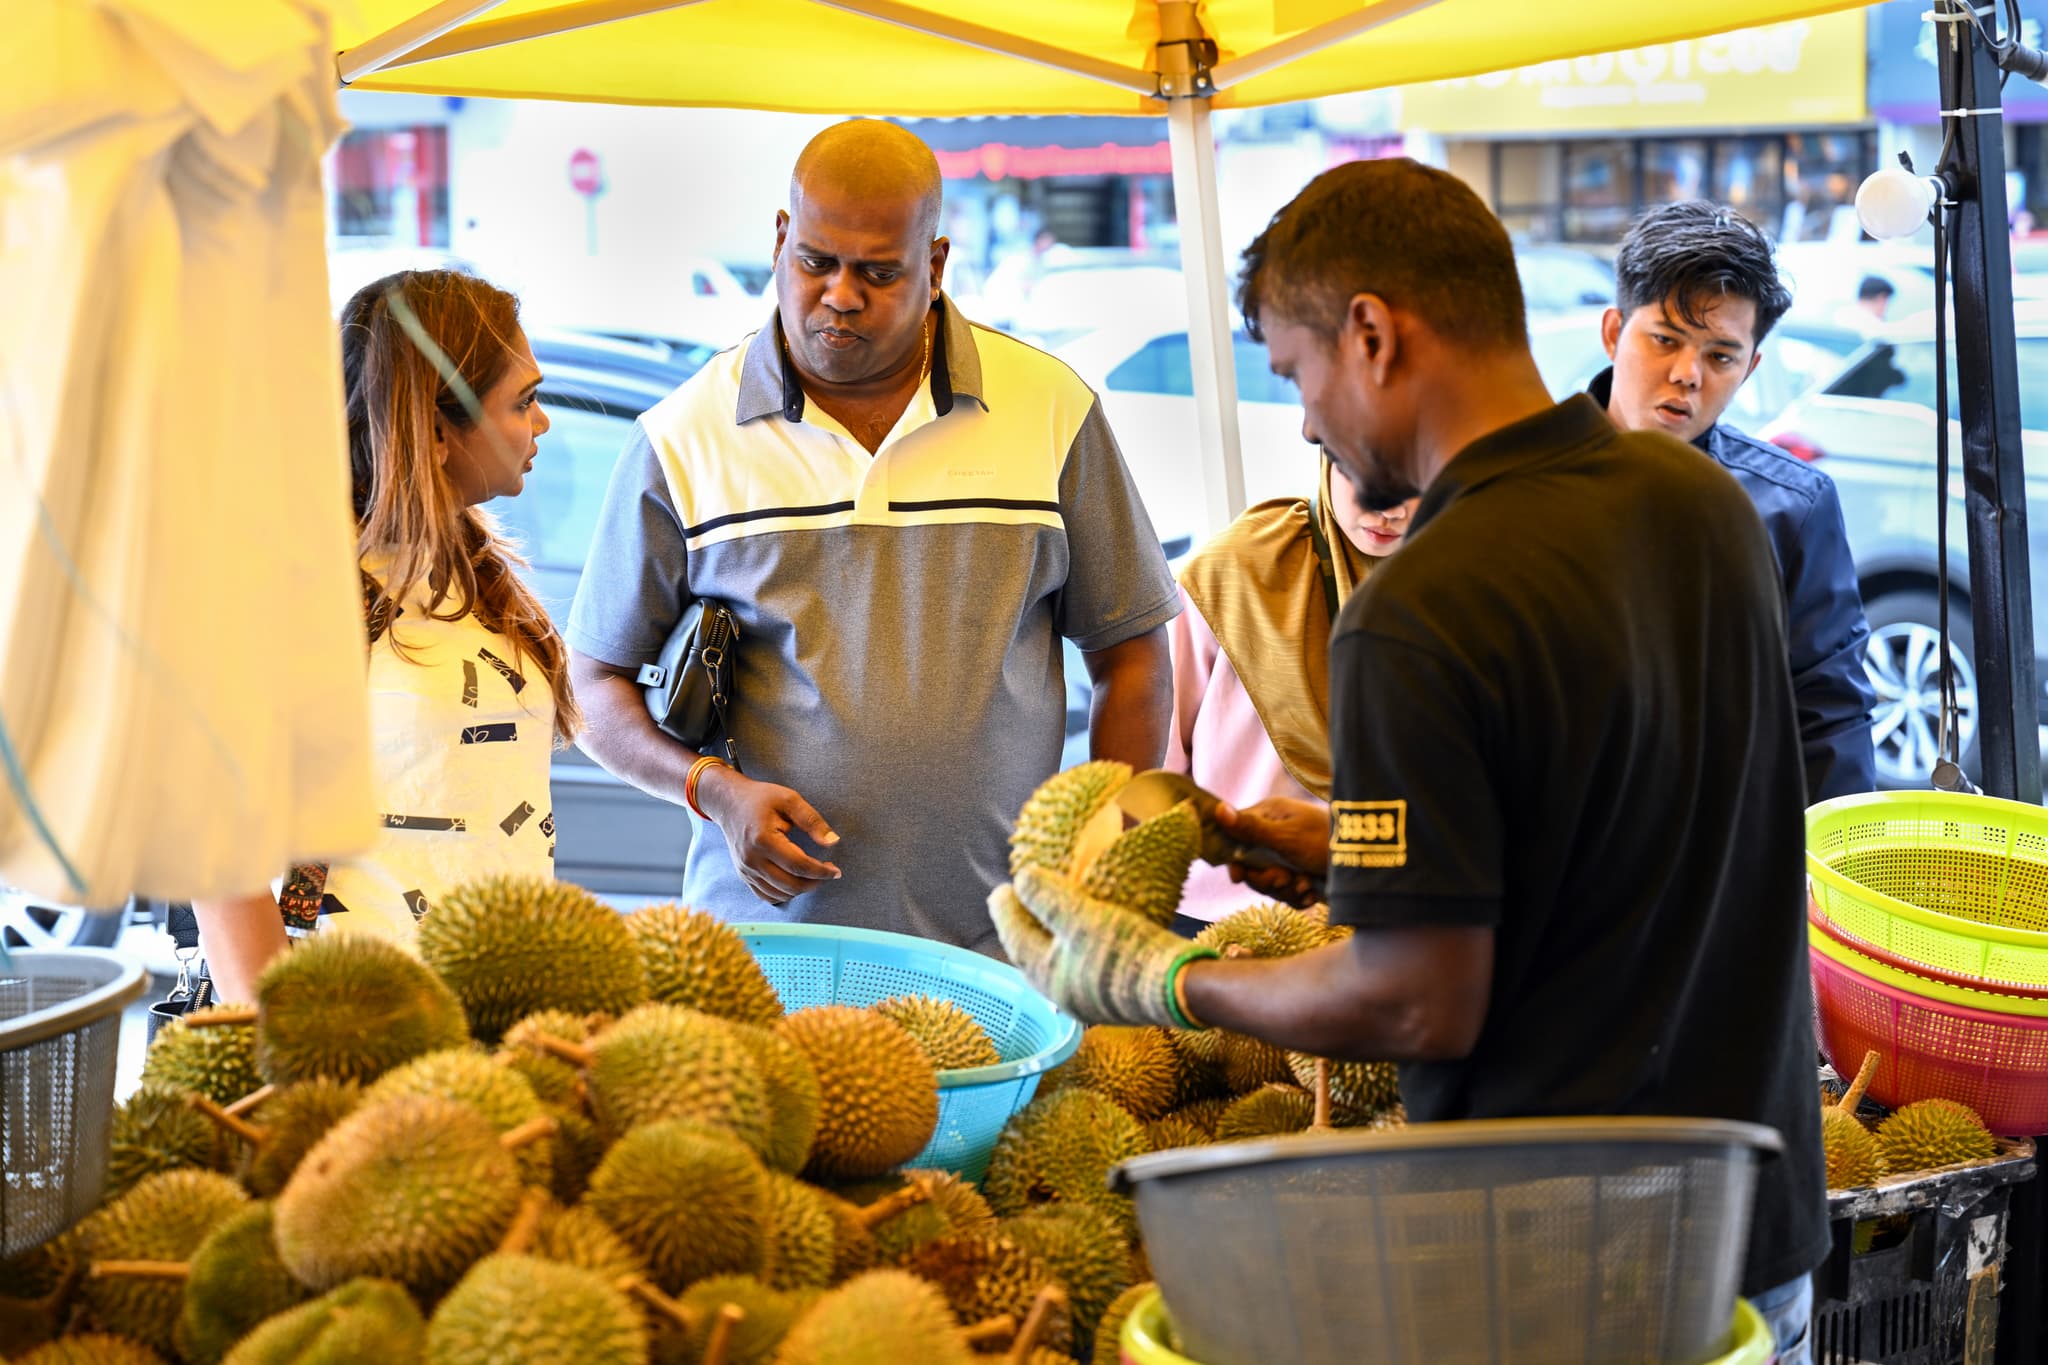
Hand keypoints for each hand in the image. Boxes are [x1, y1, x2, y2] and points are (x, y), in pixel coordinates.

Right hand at [695, 767, 840, 905]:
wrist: (729, 804)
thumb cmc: (761, 799)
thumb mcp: (790, 800)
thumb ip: (812, 821)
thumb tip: (832, 842)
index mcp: (764, 840)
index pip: (798, 866)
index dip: (821, 872)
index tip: (836, 871)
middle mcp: (752, 859)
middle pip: (790, 885)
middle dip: (814, 883)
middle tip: (827, 873)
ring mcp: (745, 870)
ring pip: (779, 894)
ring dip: (800, 889)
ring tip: (812, 875)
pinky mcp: (743, 875)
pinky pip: (766, 896)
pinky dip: (784, 894)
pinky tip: (795, 881)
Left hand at [989, 865, 1212, 1026]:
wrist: (1177, 989)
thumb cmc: (1124, 952)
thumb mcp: (1082, 917)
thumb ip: (1048, 898)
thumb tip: (1021, 879)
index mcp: (1047, 975)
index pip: (1014, 938)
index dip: (1005, 911)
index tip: (1000, 887)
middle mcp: (1060, 994)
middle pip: (1031, 954)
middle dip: (1024, 927)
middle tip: (1020, 901)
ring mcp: (1085, 1000)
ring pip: (1055, 964)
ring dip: (1049, 939)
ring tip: (1049, 917)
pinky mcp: (1110, 999)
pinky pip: (1078, 969)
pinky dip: (1072, 949)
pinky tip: (1083, 939)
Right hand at [1216, 798, 1328, 907]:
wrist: (1367, 865)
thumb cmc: (1326, 842)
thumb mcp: (1285, 838)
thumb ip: (1250, 829)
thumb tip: (1218, 809)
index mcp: (1270, 816)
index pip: (1236, 837)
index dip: (1236, 860)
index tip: (1239, 877)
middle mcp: (1276, 835)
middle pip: (1251, 866)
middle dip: (1267, 879)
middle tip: (1284, 878)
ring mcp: (1289, 856)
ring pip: (1268, 883)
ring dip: (1285, 889)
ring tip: (1304, 883)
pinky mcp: (1301, 874)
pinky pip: (1286, 893)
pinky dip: (1298, 896)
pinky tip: (1311, 891)